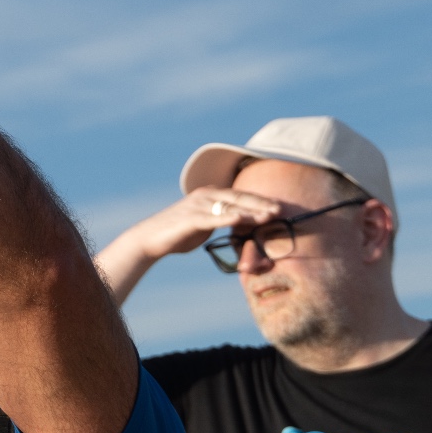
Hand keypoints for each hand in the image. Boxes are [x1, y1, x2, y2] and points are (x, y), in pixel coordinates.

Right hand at [128, 187, 280, 258]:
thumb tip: (238, 224)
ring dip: (250, 212)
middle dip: (261, 203)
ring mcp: (197, 205)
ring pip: (229, 207)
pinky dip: (227, 218)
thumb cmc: (177, 234)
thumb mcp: (204, 224)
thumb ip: (220, 220)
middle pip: (239, 198)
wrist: (150, 238)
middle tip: (281, 209)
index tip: (279, 206)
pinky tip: (241, 220)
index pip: (240, 196)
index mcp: (209, 194)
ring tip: (268, 216)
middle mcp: (205, 195)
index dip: (260, 200)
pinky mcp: (190, 218)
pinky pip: (212, 218)